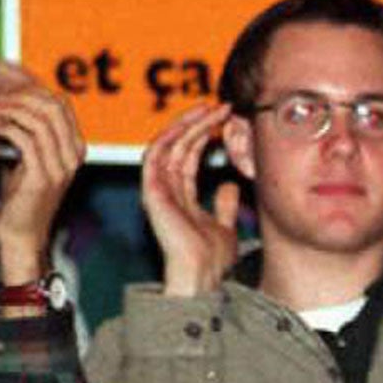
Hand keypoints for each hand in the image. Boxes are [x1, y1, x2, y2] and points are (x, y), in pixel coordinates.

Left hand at [0, 61, 83, 284]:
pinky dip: (9, 129)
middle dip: (24, 97)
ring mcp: (60, 167)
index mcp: (76, 148)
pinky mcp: (42, 178)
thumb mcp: (33, 160)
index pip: (63, 105)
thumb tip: (16, 102)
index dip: (36, 92)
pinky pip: (27, 141)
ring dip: (14, 111)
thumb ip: (33, 135)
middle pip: (54, 109)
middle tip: (0, 98)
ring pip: (41, 122)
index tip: (10, 91)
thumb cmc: (23, 194)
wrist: (23, 232)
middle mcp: (73, 156)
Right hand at [140, 102, 240, 298]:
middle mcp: (166, 192)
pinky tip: (192, 123)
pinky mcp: (152, 192)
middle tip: (220, 106)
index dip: (203, 135)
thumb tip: (230, 186)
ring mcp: (157, 191)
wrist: (203, 276)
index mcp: (179, 198)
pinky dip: (171, 136)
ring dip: (186, 124)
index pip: (188, 157)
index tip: (225, 118)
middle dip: (197, 124)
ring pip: (166, 145)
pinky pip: (155, 155)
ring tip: (209, 109)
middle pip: (178, 147)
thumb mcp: (224, 227)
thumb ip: (224, 206)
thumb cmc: (212, 260)